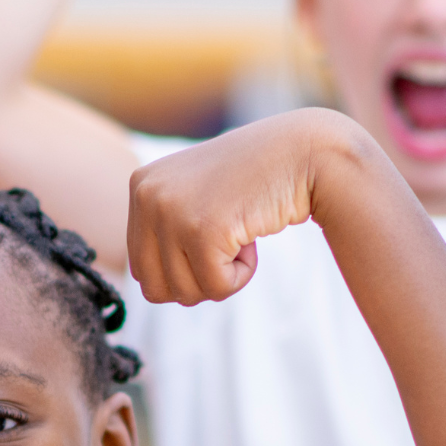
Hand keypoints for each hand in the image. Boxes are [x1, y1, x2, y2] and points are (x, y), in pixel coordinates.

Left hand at [126, 109, 398, 303]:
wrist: (305, 153)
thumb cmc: (256, 179)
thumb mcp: (195, 195)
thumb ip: (165, 230)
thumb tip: (148, 289)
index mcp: (141, 186)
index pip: (141, 267)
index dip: (182, 270)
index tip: (214, 241)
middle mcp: (147, 195)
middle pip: (155, 288)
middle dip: (196, 282)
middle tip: (228, 250)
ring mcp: (171, 211)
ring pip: (184, 292)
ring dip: (221, 277)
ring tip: (241, 236)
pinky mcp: (202, 229)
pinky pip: (216, 287)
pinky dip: (241, 276)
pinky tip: (252, 240)